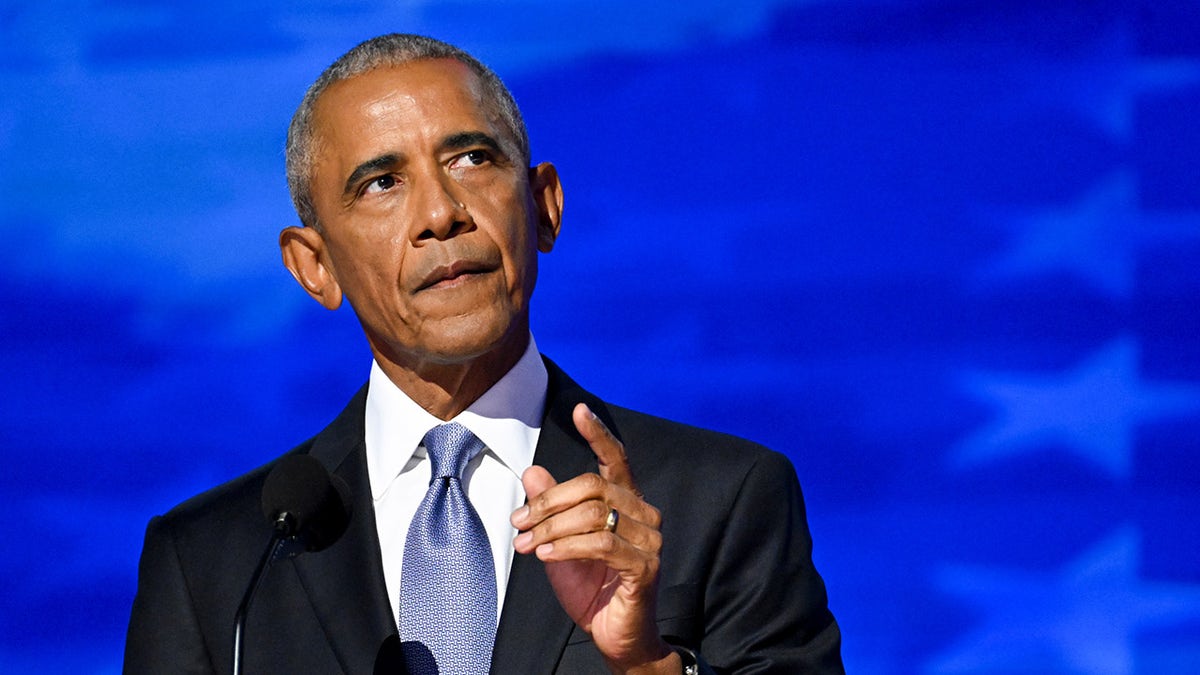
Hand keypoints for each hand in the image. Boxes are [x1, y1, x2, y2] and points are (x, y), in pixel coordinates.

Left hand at [511, 403, 678, 673]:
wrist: (614, 637)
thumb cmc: (590, 588)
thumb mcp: (560, 542)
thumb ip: (551, 509)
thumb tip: (532, 472)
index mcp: (626, 503)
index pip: (616, 459)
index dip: (598, 433)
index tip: (578, 410)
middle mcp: (644, 515)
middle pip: (593, 486)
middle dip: (548, 502)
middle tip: (519, 521)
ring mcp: (650, 540)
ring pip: (594, 514)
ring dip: (552, 527)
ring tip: (527, 544)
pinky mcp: (646, 566)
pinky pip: (602, 543)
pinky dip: (568, 547)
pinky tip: (547, 554)